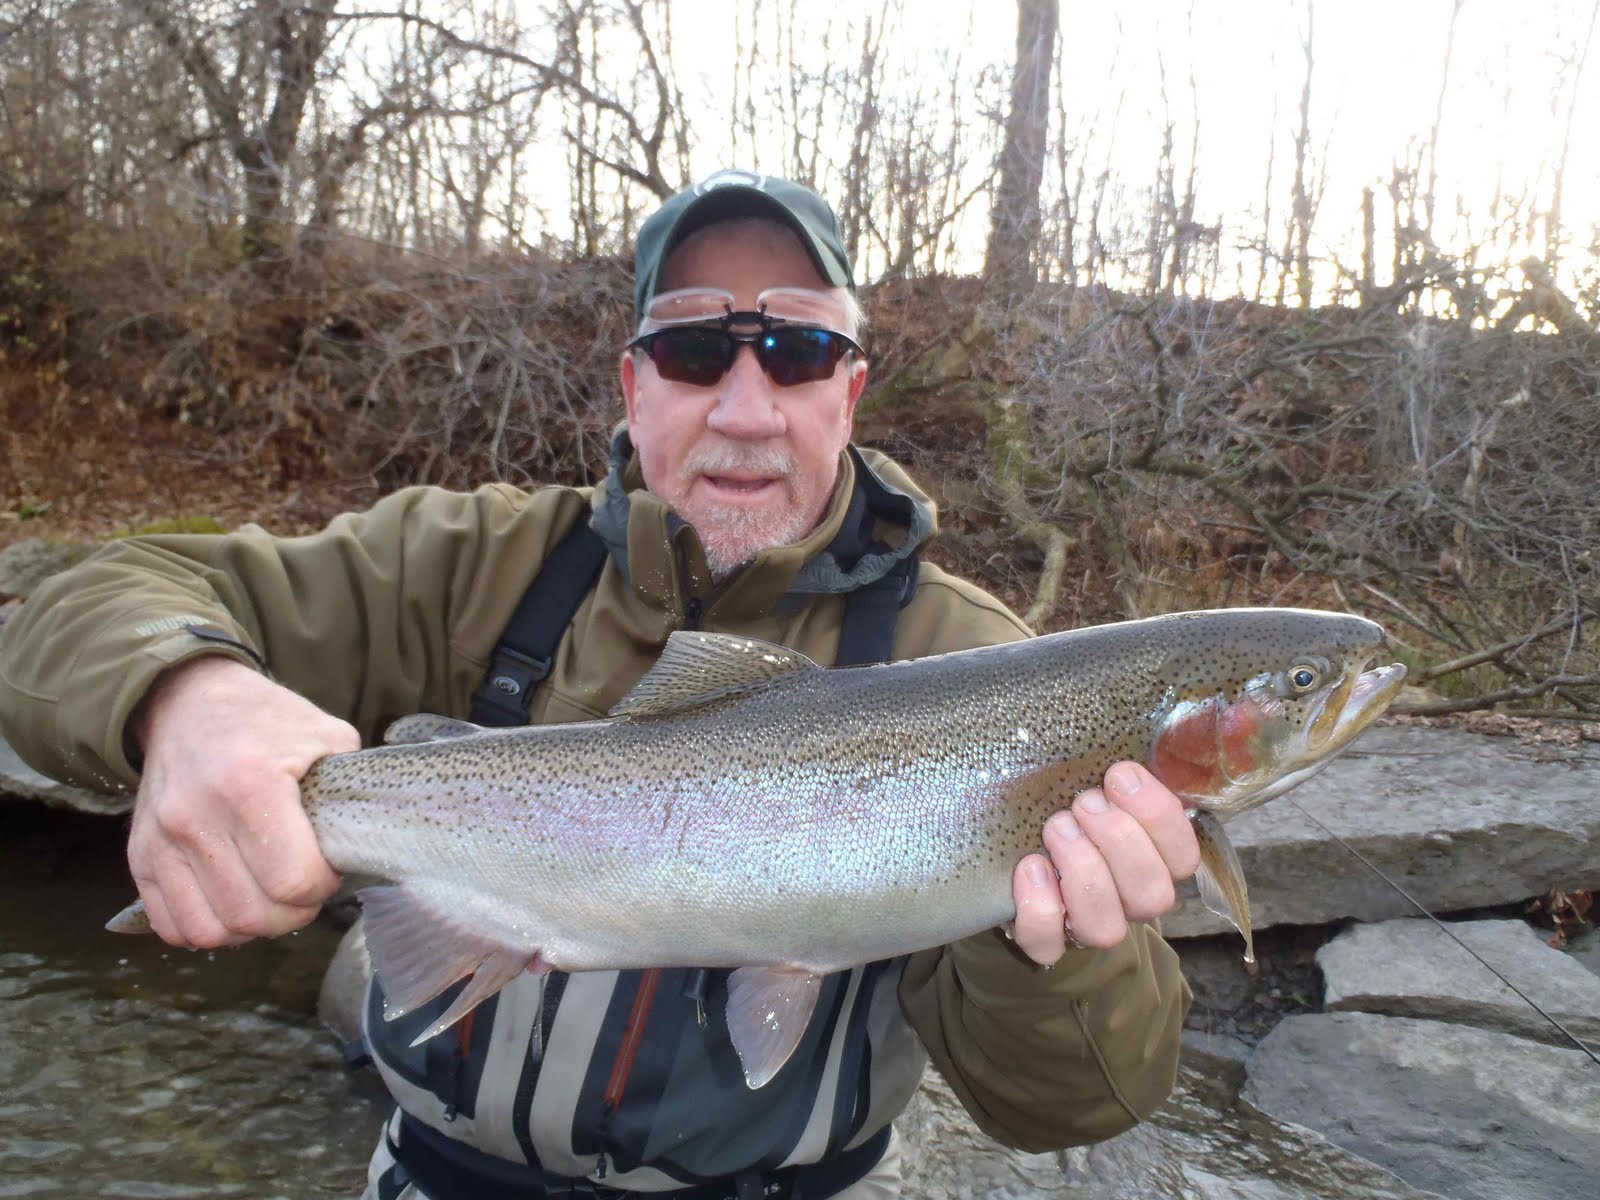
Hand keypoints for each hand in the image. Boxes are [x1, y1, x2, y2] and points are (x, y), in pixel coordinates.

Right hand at [128, 657, 357, 947]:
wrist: (187, 704)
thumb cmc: (265, 721)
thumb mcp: (326, 735)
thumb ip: (350, 789)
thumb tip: (365, 845)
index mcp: (249, 783)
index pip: (294, 881)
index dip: (323, 885)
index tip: (328, 866)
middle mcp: (196, 816)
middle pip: (253, 914)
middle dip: (294, 912)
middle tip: (304, 886)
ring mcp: (161, 840)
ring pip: (212, 931)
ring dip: (251, 927)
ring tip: (269, 896)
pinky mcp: (140, 856)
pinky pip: (173, 926)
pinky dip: (209, 928)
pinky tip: (232, 900)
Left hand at [1010, 762, 1198, 965]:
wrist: (1015, 850)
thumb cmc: (1069, 810)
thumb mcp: (1098, 787)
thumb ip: (1120, 777)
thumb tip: (1126, 751)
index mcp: (1155, 863)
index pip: (1184, 857)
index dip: (1158, 817)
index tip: (1119, 774)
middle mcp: (1129, 902)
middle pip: (1152, 895)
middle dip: (1119, 841)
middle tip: (1085, 802)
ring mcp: (1087, 927)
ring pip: (1106, 928)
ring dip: (1084, 871)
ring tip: (1056, 827)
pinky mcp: (1043, 945)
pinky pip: (1048, 944)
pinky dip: (1039, 906)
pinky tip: (1030, 866)